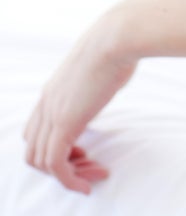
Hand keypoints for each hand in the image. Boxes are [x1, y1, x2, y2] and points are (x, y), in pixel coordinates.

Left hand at [23, 9, 137, 193]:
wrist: (118, 36)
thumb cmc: (118, 45)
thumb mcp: (101, 65)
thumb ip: (96, 79)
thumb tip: (113, 75)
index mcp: (53, 89)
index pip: (36, 131)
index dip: (56, 147)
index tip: (85, 150)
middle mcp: (46, 102)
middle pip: (33, 149)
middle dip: (59, 165)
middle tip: (88, 164)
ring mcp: (52, 112)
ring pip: (40, 161)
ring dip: (67, 175)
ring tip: (92, 175)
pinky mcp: (65, 123)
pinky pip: (56, 165)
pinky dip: (69, 181)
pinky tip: (89, 182)